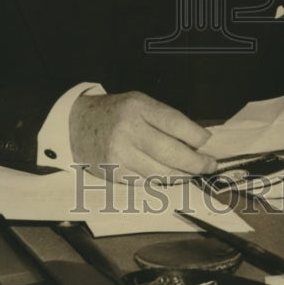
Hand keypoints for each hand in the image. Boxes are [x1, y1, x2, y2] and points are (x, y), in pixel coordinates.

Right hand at [69, 91, 218, 180]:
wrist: (75, 124)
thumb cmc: (114, 113)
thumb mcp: (138, 103)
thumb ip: (164, 119)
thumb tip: (196, 140)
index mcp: (138, 107)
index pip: (175, 123)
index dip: (196, 136)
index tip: (208, 143)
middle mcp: (129, 130)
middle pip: (172, 152)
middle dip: (196, 162)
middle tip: (208, 165)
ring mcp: (121, 154)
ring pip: (162, 172)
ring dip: (182, 175)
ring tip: (192, 172)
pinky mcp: (116, 173)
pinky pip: (147, 181)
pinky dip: (162, 180)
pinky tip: (171, 176)